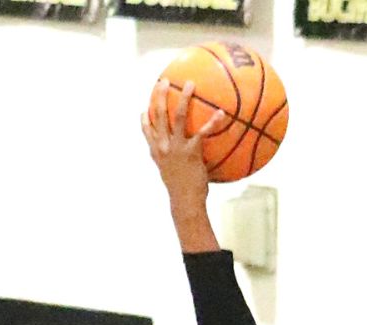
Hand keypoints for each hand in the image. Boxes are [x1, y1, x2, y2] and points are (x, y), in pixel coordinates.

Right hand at [141, 81, 220, 229]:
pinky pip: (202, 132)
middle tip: (163, 81)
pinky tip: (221, 113)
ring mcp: (176, 147)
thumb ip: (174, 160)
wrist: (185, 202)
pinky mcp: (190, 151)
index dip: (145, 115)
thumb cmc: (182, 190)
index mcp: (157, 151)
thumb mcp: (172, 174)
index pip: (146, 129)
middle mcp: (163, 146)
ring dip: (183, 98)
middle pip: (158, 114)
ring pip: (177, 116)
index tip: (146, 104)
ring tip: (189, 84)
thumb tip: (186, 154)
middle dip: (159, 95)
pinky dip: (212, 121)